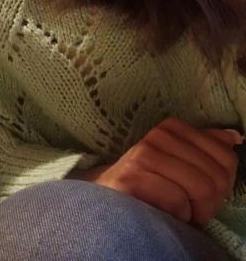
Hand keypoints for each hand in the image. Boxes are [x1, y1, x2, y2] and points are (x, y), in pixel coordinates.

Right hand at [69, 117, 240, 225]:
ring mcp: (142, 154)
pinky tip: (160, 212)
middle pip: (215, 176)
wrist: (109, 201)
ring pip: (200, 187)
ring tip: (175, 210)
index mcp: (172, 127)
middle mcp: (157, 135)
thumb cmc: (152, 185)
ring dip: (193, 210)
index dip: (220, 185)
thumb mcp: (183, 163)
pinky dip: (176, 216)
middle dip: (207, 202)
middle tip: (187, 206)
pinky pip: (178, 201)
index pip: (226, 159)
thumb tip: (235, 136)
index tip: (198, 193)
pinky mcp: (131, 177)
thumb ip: (207, 148)